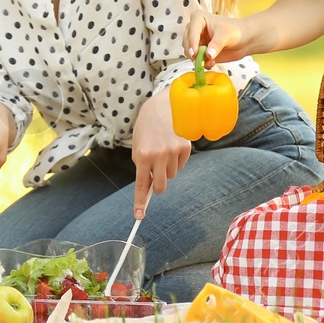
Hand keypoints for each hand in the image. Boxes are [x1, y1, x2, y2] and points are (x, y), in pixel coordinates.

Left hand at [130, 88, 191, 218]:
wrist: (162, 106)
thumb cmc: (146, 128)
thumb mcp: (138, 146)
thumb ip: (141, 167)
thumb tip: (147, 189)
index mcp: (142, 155)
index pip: (141, 185)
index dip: (140, 202)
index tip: (139, 216)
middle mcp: (158, 155)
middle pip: (160, 186)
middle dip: (157, 187)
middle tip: (155, 178)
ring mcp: (173, 151)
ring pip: (172, 175)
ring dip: (167, 169)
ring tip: (163, 151)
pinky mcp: (185, 147)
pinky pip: (181, 165)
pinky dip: (177, 160)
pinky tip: (172, 146)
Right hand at [182, 9, 258, 66]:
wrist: (243, 40)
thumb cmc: (235, 31)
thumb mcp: (226, 35)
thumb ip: (217, 44)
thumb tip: (208, 55)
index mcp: (198, 18)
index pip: (191, 31)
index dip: (192, 42)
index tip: (194, 53)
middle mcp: (194, 29)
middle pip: (186, 42)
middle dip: (193, 52)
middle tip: (203, 60)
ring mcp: (196, 41)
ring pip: (189, 52)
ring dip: (198, 59)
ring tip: (211, 61)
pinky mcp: (199, 51)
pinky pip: (195, 59)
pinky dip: (201, 63)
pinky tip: (212, 63)